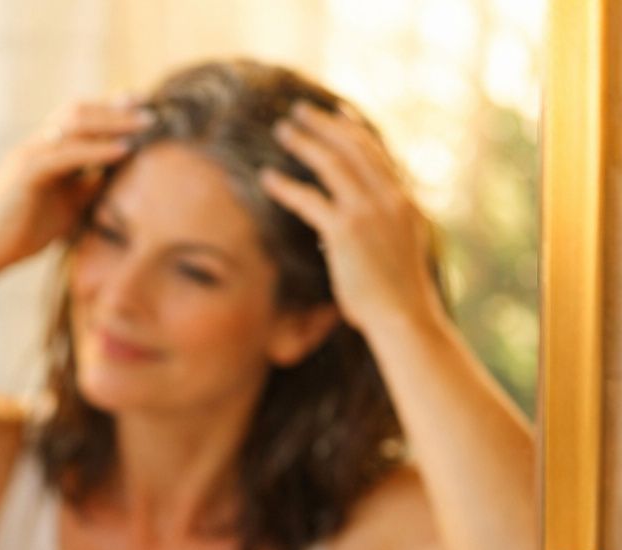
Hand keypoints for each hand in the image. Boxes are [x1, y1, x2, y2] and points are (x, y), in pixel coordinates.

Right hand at [0, 99, 149, 273]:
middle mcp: (36, 145)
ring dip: (111, 122)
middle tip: (151, 109)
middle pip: (79, 111)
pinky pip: (65, 153)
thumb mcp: (66, 205)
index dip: (110, 107)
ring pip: (73, 124)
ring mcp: (28, 155)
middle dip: (116, 108)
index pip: (79, 117)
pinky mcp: (25, 172)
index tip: (143, 104)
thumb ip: (88, 186)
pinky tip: (121, 150)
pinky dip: (95, 150)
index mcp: (44, 150)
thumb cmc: (20, 231)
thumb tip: (118, 172)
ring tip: (143, 125)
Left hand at [261, 103, 443, 337]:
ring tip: (282, 130)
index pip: (378, 154)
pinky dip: (285, 186)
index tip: (339, 113)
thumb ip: (378, 231)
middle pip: (354, 148)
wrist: (404, 317)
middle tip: (300, 111)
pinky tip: (266, 178)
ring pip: (333, 164)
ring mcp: (369, 213)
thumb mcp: (395, 253)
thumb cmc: (395, 297)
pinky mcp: (346, 232)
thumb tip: (343, 229)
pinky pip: (310, 200)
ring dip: (304, 143)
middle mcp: (390, 199)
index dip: (355, 130)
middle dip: (325, 124)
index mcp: (404, 202)